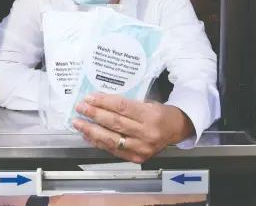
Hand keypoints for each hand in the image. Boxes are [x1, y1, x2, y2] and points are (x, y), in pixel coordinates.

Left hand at [72, 93, 194, 163]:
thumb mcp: (148, 103)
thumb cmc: (160, 112)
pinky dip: (98, 142)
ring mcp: (142, 148)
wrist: (177, 130)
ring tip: (78, 123)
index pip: (122, 107)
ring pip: (111, 139)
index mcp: (151, 115)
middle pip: (115, 123)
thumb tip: (100, 102)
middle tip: (80, 108)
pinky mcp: (137, 158)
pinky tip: (88, 135)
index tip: (89, 97)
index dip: (104, 102)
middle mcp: (147, 133)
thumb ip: (127, 105)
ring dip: (91, 130)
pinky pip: (113, 150)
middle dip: (94, 115)